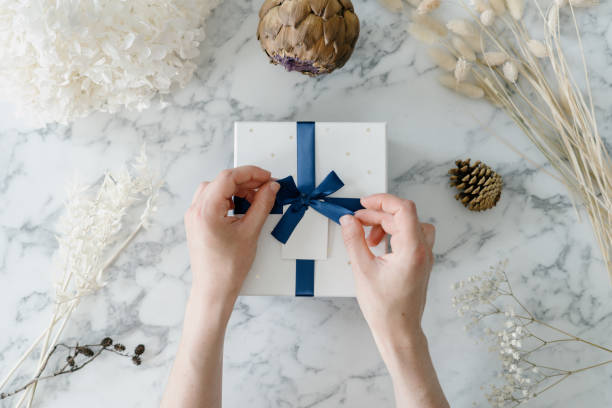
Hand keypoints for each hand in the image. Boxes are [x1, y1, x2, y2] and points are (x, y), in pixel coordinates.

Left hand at [184, 166, 279, 308]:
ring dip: (236, 190)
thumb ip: (262, 205)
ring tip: (255, 198)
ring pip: (216, 189)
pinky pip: (212, 201)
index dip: (250, 173)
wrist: (214, 289)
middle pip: (221, 181)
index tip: (266, 177)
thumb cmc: (227, 268)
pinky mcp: (197, 223)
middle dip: (245, 181)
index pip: (228, 177)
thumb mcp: (250, 231)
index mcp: (206, 210)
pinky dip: (228, 199)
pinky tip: (242, 207)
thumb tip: (270, 188)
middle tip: (265, 187)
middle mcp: (196, 210)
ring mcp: (194, 216)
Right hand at [339, 194, 434, 345]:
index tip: (364, 204)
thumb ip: (354, 241)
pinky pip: (409, 237)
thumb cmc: (385, 308)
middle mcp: (423, 251)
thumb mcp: (362, 270)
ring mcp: (423, 257)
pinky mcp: (419, 262)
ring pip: (408, 225)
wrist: (398, 331)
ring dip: (386, 225)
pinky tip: (377, 246)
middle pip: (403, 217)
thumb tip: (348, 220)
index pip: (403, 210)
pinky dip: (392, 235)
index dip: (383, 201)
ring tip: (368, 238)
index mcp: (412, 250)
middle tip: (356, 223)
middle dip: (377, 216)